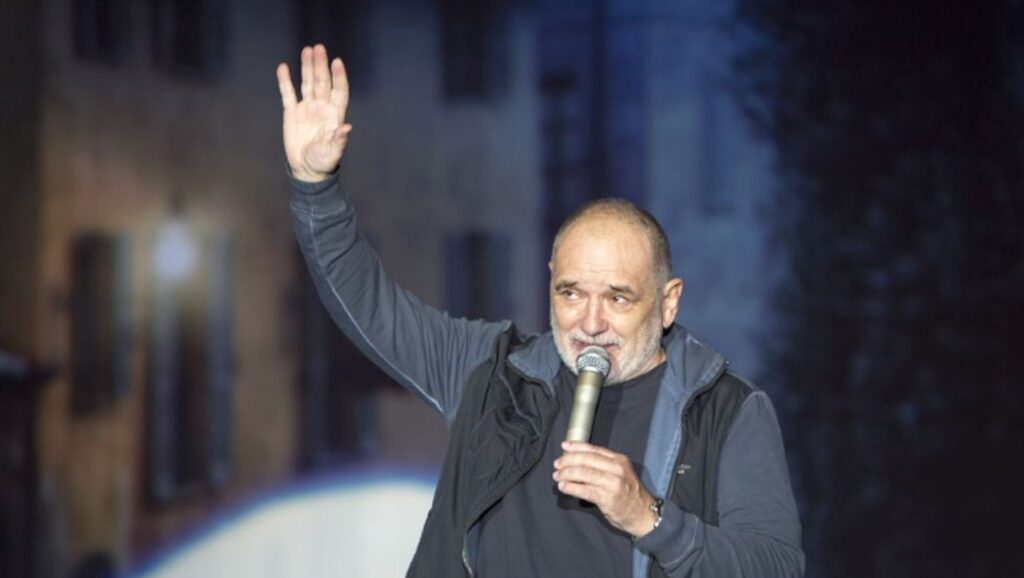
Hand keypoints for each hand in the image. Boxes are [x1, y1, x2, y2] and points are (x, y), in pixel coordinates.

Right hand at [276, 44, 351, 181]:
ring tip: (307, 50)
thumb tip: (347, 128)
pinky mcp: (292, 113)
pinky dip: (286, 81)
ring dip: (307, 67)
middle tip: (318, 48)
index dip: (339, 77)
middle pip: (323, 82)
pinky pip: (288, 94)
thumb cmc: (324, 162)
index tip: (337, 62)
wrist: (307, 170)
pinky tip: (284, 67)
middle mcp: (322, 108)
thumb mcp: (332, 153)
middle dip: (321, 65)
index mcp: (335, 115)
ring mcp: (307, 108)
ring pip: (308, 83)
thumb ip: (339, 140)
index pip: (339, 91)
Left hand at [553, 441, 658, 536]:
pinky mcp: (607, 498)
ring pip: (583, 473)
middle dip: (568, 460)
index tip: (564, 446)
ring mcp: (612, 483)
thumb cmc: (629, 494)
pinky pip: (584, 490)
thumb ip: (604, 465)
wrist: (643, 514)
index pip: (594, 449)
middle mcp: (617, 469)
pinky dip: (571, 487)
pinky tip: (563, 486)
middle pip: (586, 460)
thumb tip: (578, 459)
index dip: (577, 446)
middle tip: (557, 464)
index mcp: (619, 460)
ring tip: (557, 476)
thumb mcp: (621, 473)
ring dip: (566, 473)